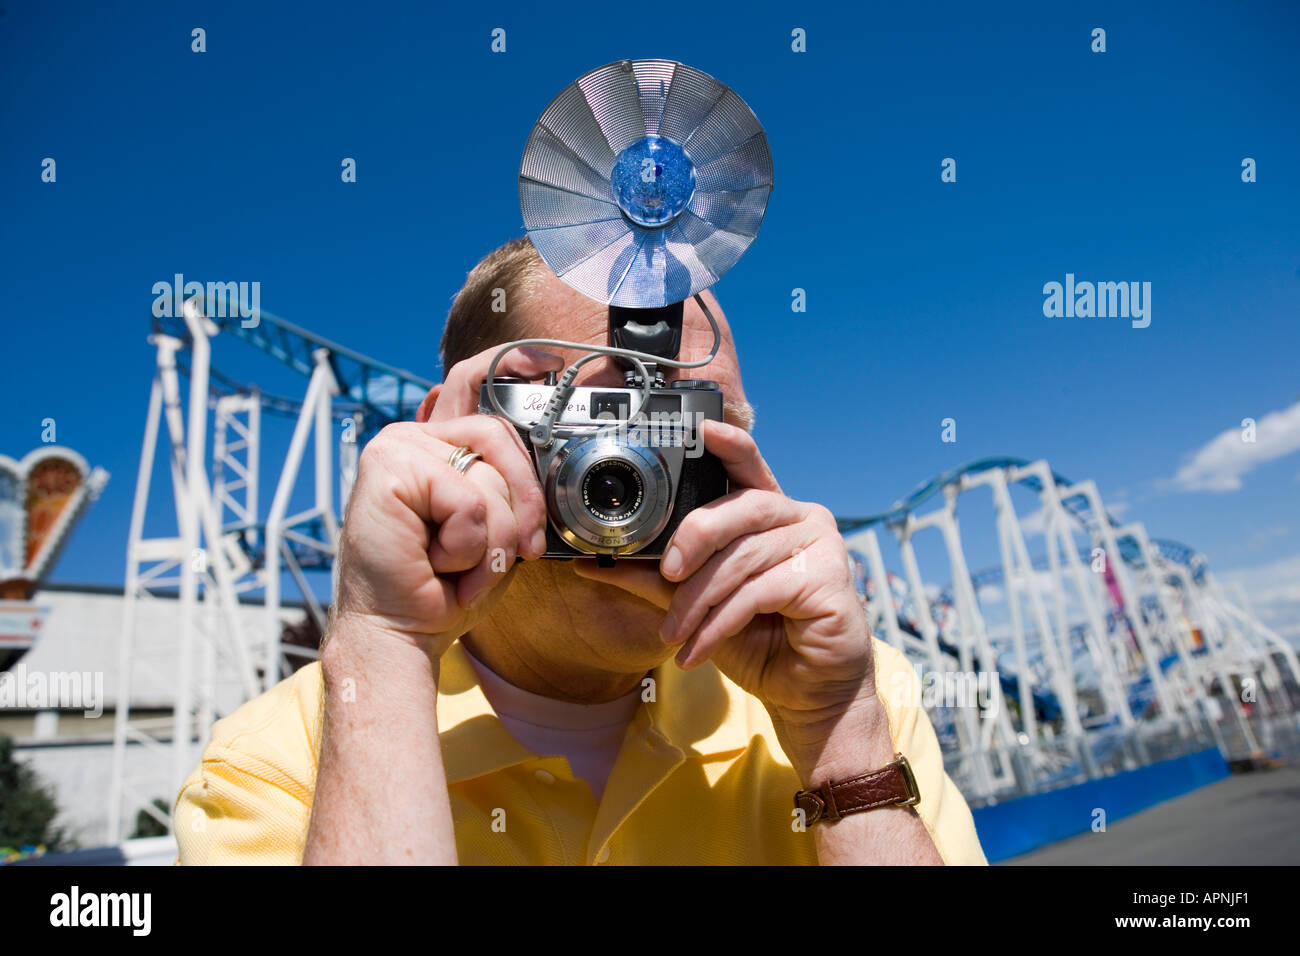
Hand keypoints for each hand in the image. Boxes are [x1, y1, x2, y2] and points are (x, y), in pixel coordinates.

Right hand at [332, 345, 562, 659]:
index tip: (547, 356)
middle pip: (501, 438)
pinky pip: (467, 499)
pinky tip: (435, 560)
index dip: (513, 365)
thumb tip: (542, 458)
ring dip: (490, 537)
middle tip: (520, 549)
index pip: (479, 388)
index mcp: (437, 445)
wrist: (398, 633)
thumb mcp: (492, 530)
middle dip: (521, 505)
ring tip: (457, 562)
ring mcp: (398, 446)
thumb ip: (506, 487)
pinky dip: (465, 544)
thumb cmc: (443, 589)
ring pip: (489, 476)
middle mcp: (414, 436)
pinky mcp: (387, 467)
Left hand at [573, 420, 891, 782]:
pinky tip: (700, 650)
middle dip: (694, 538)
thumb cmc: (757, 641)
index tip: (699, 428)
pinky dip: (720, 623)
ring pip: (743, 557)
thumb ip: (653, 579)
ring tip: (676, 635)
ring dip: (699, 601)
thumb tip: (591, 564)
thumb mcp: (695, 605)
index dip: (726, 444)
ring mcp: (820, 544)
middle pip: (739, 508)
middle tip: (668, 573)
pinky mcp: (830, 578)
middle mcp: (799, 517)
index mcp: (769, 512)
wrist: (804, 694)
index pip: (747, 465)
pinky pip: (761, 590)